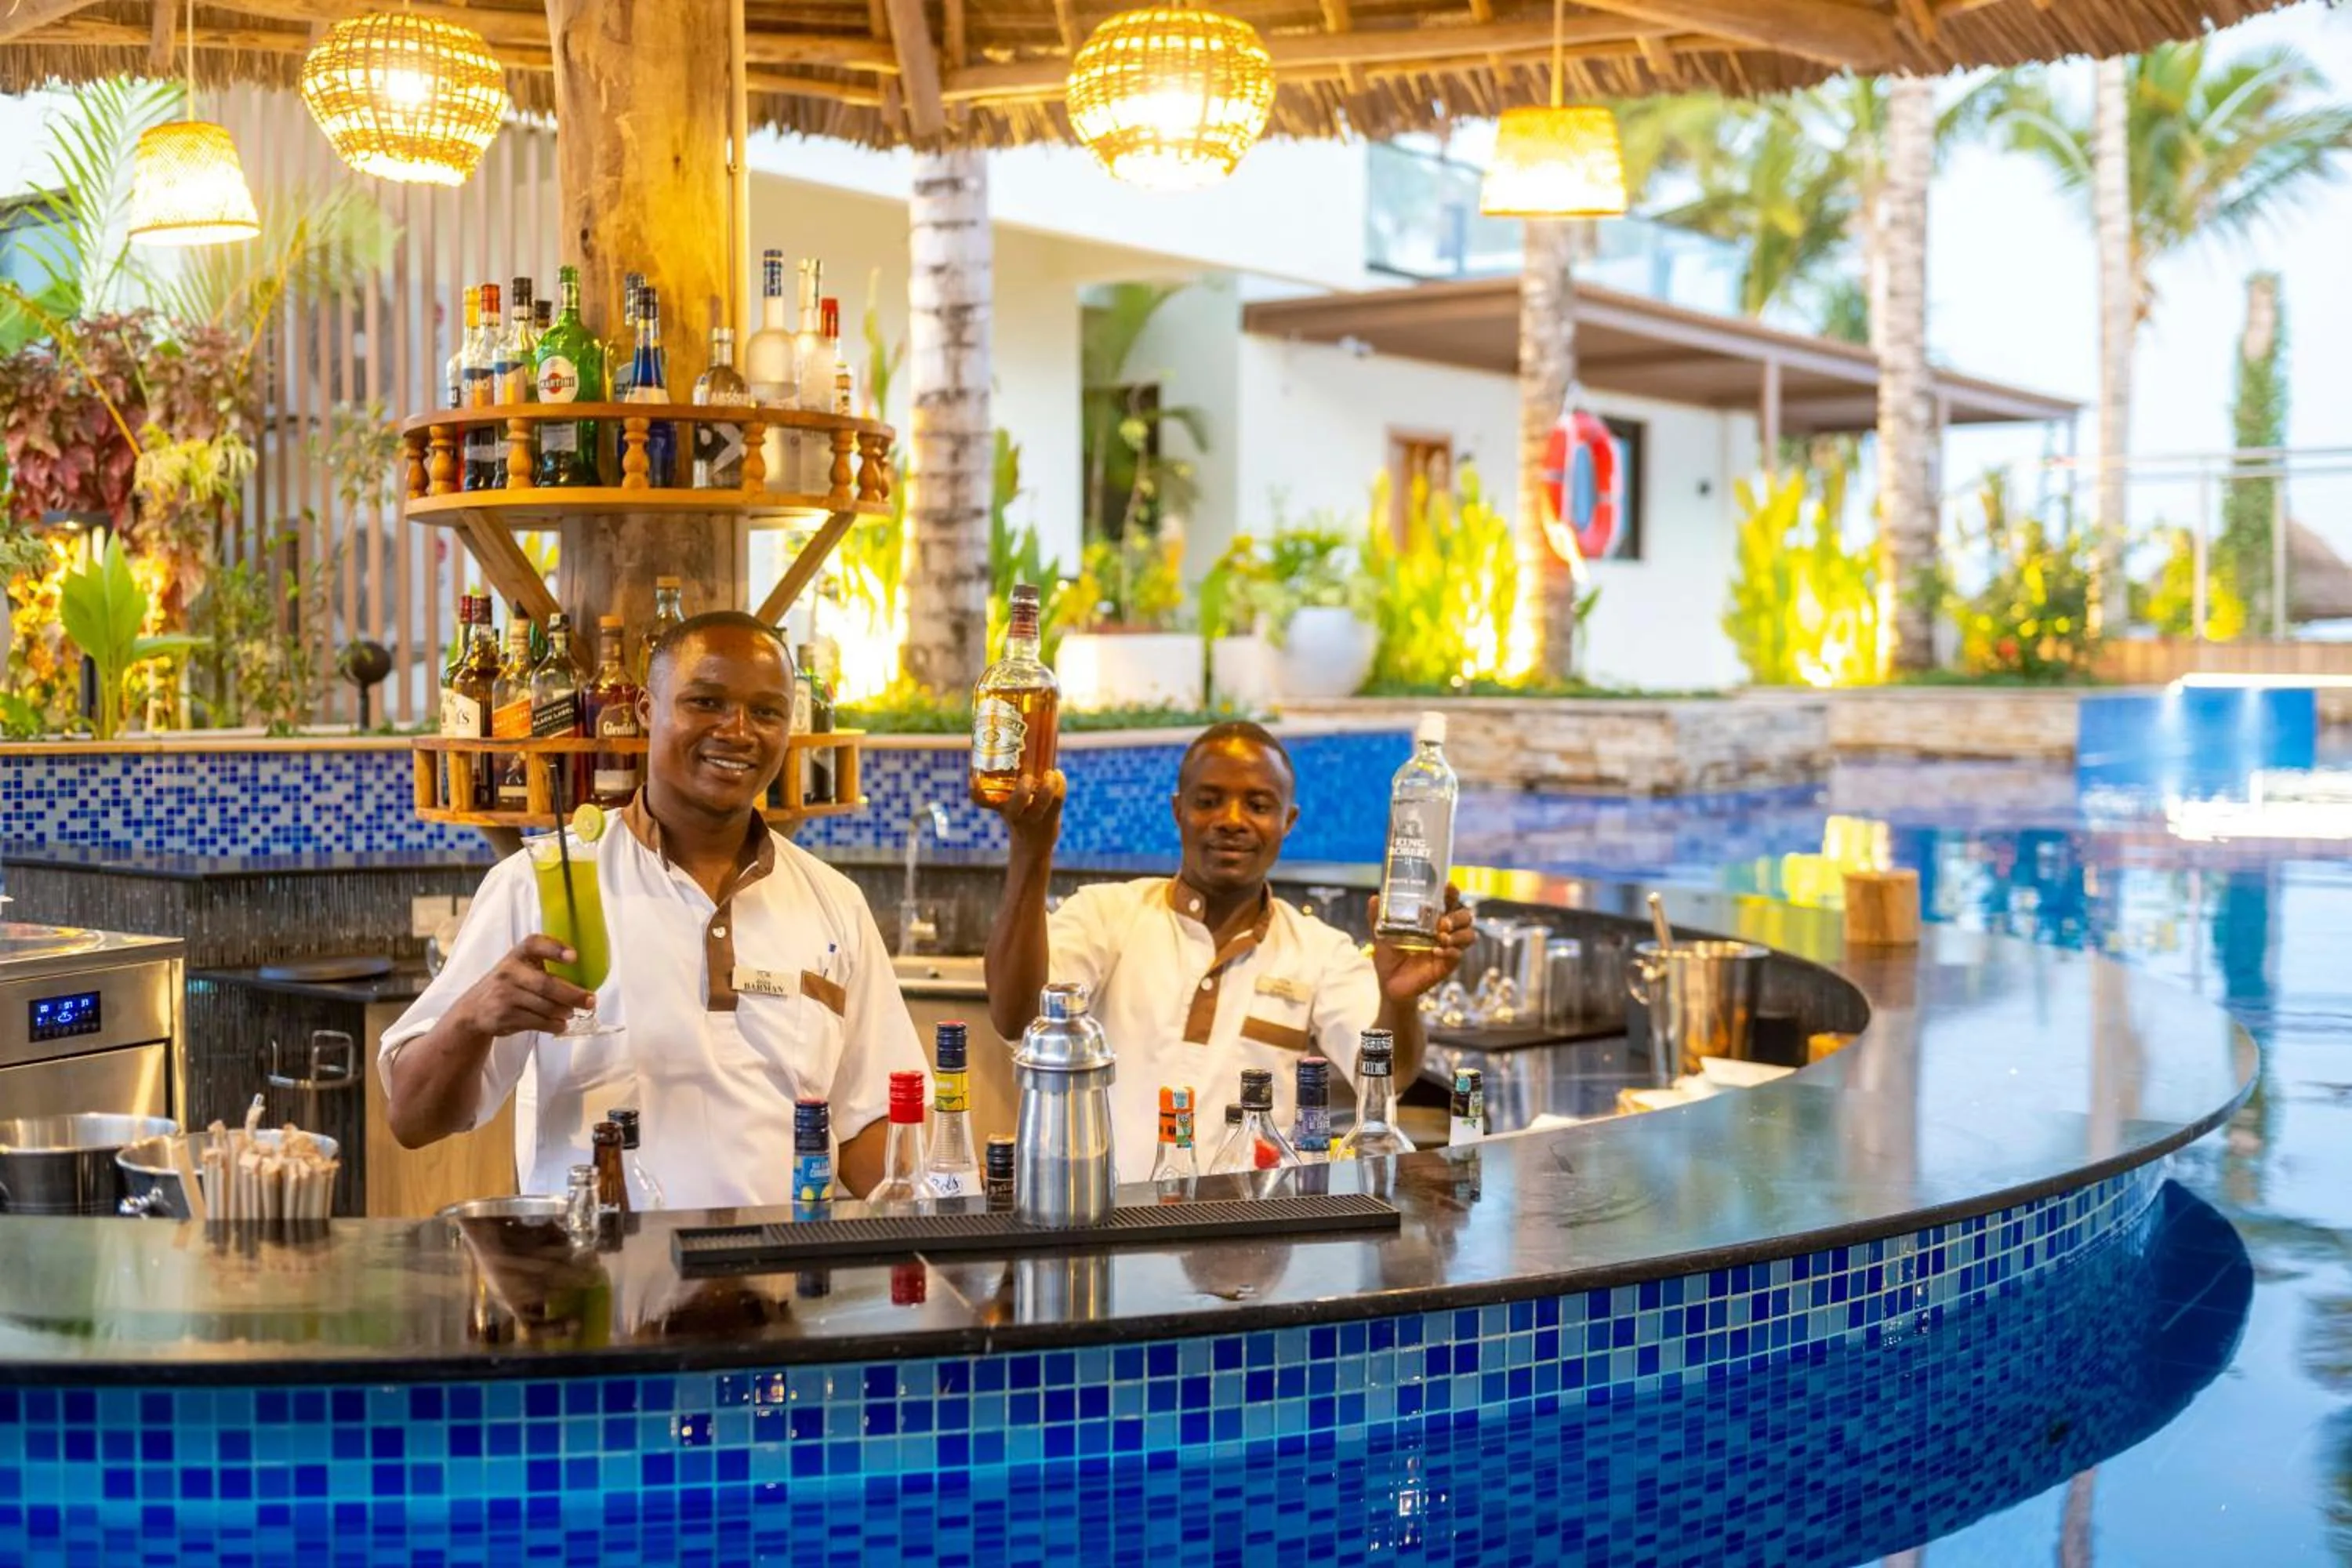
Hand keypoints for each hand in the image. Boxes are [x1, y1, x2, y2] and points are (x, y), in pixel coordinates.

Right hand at [456, 935, 595, 1036]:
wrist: (474, 1010)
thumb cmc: (508, 984)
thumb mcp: (519, 966)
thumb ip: (543, 965)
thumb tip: (585, 978)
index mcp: (516, 955)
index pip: (534, 944)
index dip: (554, 949)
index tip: (574, 957)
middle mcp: (509, 973)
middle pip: (546, 984)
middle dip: (573, 994)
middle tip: (591, 1001)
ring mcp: (505, 996)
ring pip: (544, 1006)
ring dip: (564, 1011)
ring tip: (573, 1012)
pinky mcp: (504, 1017)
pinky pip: (537, 1022)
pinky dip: (553, 1024)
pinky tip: (561, 1024)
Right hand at [978, 768, 1065, 852]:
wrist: (1032, 845)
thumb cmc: (1019, 814)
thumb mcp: (1009, 800)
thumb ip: (1012, 778)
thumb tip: (1019, 739)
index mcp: (999, 806)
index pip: (981, 801)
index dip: (975, 791)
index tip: (974, 779)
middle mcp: (1014, 814)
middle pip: (1015, 807)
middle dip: (1022, 791)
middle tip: (1027, 777)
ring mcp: (1033, 819)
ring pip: (1041, 804)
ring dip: (1048, 787)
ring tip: (1051, 773)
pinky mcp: (1050, 820)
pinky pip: (1057, 802)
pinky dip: (1060, 785)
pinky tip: (1058, 775)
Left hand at [1369, 884, 1474, 1002]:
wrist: (1388, 984)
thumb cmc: (1388, 956)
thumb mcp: (1380, 935)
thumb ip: (1377, 917)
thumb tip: (1374, 898)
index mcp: (1431, 920)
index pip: (1449, 902)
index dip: (1452, 893)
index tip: (1448, 887)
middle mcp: (1443, 932)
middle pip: (1466, 917)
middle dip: (1458, 917)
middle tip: (1442, 923)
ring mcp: (1447, 949)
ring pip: (1469, 935)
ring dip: (1458, 934)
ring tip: (1441, 937)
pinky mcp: (1446, 966)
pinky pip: (1458, 956)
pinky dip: (1450, 952)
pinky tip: (1436, 951)